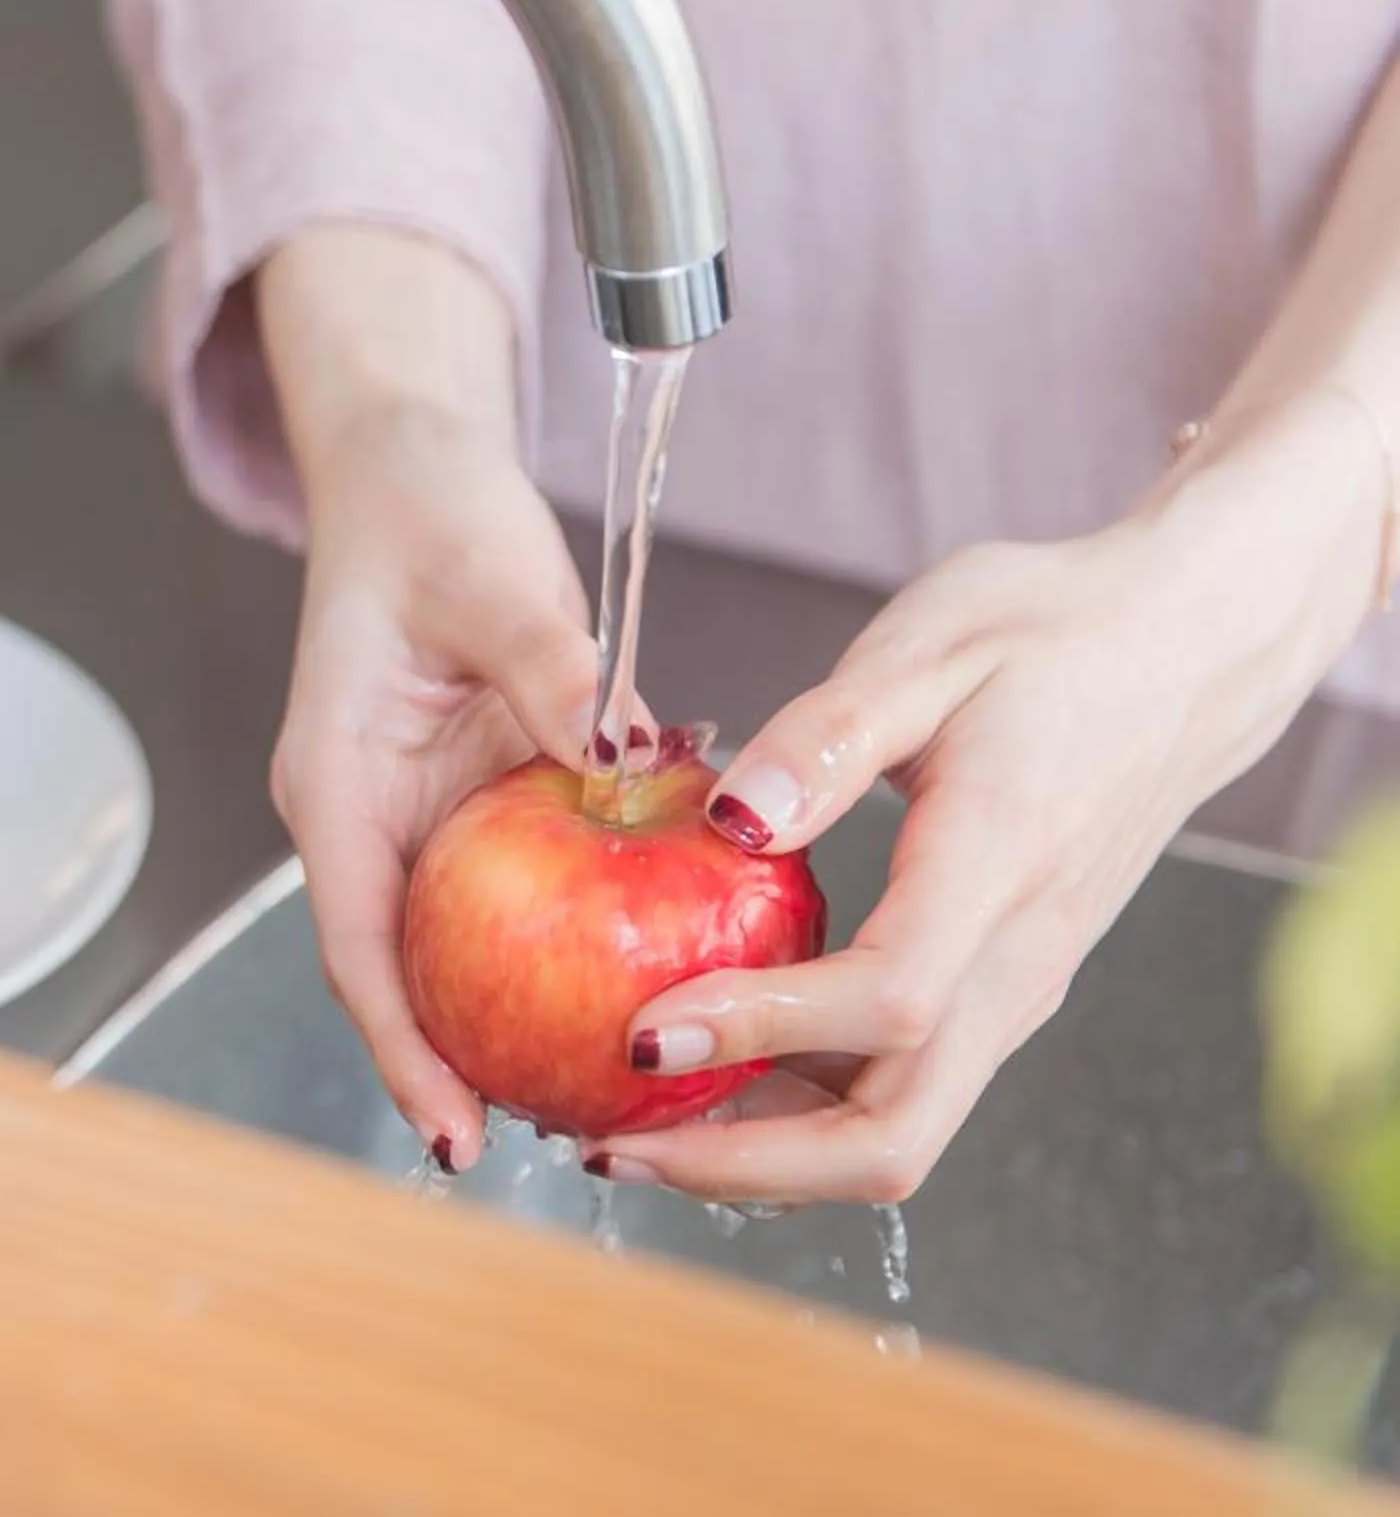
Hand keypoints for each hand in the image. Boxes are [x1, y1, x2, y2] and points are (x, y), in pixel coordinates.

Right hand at [278, 398, 601, 1170]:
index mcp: (335, 780)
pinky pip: (519, 889)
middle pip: (402, 971)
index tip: (451, 1134)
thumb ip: (551, 668)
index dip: (400, 1047)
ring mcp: (422, 814)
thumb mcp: (489, 578)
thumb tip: (619, 747)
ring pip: (460, 944)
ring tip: (601, 1096)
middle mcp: (369, 815)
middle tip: (549, 1140)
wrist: (414, 465)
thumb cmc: (427, 510)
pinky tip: (647, 977)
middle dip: (457, 1066)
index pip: (355, 941)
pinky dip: (568, 937)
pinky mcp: (477, 797)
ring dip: (513, 1017)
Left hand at [590, 392, 1386, 1202]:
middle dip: (745, 1164)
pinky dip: (798, 1107)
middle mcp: (1018, 959)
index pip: (889, 1001)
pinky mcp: (1000, 987)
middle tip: (610, 1143)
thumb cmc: (1051, 633)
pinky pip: (902, 1087)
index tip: (640, 1032)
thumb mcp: (928, 647)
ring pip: (897, 1131)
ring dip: (764, 1155)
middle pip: (894, 1133)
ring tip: (632, 1126)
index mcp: (1000, 863)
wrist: (1185, 651)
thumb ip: (825, 736)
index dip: (759, 1033)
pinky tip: (709, 1071)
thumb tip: (729, 816)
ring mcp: (1016, 987)